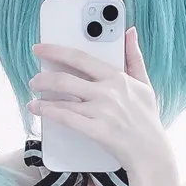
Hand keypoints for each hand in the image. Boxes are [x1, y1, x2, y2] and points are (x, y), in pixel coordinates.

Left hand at [27, 26, 173, 177]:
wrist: (151, 152)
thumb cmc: (147, 119)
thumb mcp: (144, 84)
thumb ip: (134, 57)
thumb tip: (130, 32)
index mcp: (117, 78)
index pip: (80, 58)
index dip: (56, 51)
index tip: (40, 49)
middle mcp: (108, 92)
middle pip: (66, 79)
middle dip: (43, 78)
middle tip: (34, 80)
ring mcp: (102, 112)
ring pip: (62, 100)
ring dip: (42, 100)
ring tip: (34, 100)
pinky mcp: (97, 131)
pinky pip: (66, 119)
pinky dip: (49, 113)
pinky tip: (40, 111)